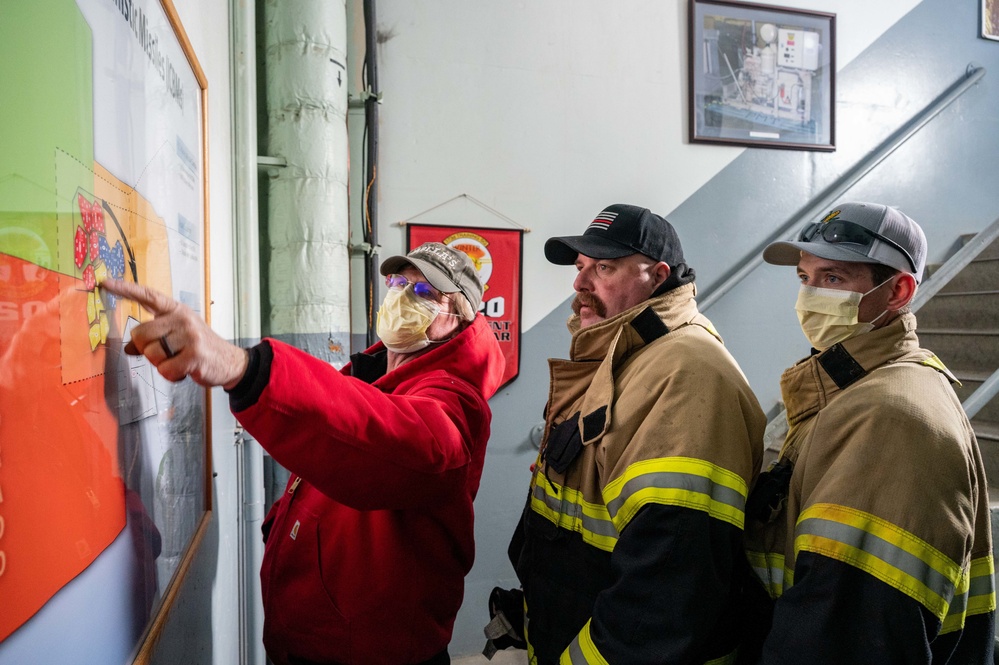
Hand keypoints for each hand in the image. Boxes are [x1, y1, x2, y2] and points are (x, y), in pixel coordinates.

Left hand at [101, 278, 248, 389]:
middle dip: (146, 350)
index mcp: (176, 310)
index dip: (125, 289)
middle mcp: (182, 318)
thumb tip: (129, 347)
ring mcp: (190, 335)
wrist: (230, 362)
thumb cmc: (200, 348)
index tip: (104, 283)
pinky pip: (165, 369)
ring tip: (178, 361)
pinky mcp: (195, 354)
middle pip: (140, 334)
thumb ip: (153, 338)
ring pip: (151, 353)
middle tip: (166, 354)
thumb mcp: (178, 337)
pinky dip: (171, 375)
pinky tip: (184, 370)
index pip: (148, 296)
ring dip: (161, 364)